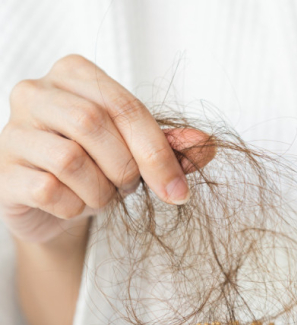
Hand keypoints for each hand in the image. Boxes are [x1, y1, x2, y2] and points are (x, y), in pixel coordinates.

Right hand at [0, 54, 214, 242]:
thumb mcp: (139, 154)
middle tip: (127, 188)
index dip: (158, 153)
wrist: (57, 206)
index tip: (178, 192)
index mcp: (76, 75)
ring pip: (70, 160)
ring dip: (99, 192)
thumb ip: (172, 147)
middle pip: (93, 125)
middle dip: (125, 170)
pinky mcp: (2, 170)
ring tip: (99, 195)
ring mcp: (13, 130)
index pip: (124, 107)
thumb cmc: (99, 168)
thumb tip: (207, 144)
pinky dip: (73, 207)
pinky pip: (48, 190)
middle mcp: (36, 92)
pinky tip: (72, 205)